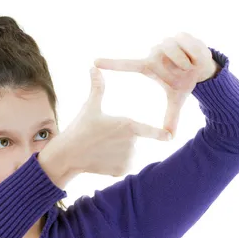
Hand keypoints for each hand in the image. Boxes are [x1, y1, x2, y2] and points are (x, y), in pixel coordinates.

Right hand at [40, 67, 171, 178]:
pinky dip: (115, 163)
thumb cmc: (80, 129)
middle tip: (101, 139)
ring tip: (101, 149)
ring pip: (129, 153)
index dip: (162, 134)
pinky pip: (124, 165)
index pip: (152, 131)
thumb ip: (97, 88)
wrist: (68, 155)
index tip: (170, 136)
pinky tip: (101, 159)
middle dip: (121, 139)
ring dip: (119, 152)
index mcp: (128, 126)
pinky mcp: (122, 170)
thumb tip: (93, 68)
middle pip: (133, 140)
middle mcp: (132, 143)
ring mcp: (128, 158)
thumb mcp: (90, 107)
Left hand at [94, 32, 219, 136]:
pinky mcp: (179, 35)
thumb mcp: (177, 100)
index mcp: (149, 67)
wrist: (203, 70)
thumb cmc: (184, 82)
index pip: (127, 65)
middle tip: (183, 72)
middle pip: (158, 55)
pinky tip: (195, 58)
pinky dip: (193, 53)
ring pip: (172, 49)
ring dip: (184, 61)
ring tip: (189, 66)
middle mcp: (154, 53)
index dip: (111, 64)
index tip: (94, 62)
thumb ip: (171, 117)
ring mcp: (166, 43)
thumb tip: (170, 137)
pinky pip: (185, 44)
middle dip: (174, 66)